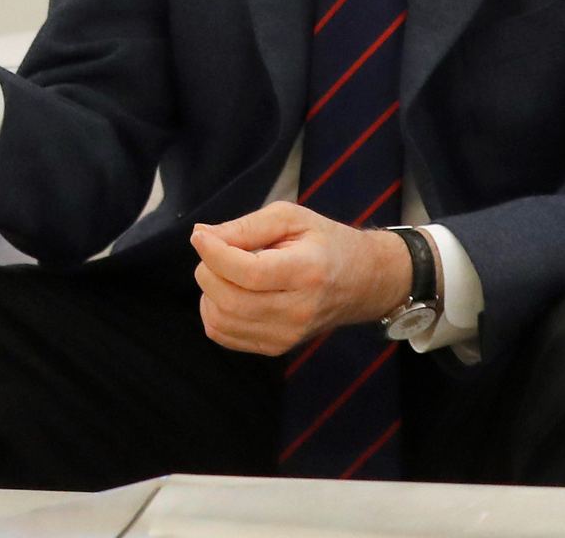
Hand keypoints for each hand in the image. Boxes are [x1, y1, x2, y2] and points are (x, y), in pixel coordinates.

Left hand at [190, 202, 409, 354]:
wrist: (364, 282)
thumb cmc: (325, 243)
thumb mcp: (291, 218)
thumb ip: (245, 226)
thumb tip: (201, 236)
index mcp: (307, 272)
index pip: (248, 273)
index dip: (214, 253)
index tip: (200, 237)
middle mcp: (299, 311)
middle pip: (229, 300)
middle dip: (207, 270)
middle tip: (216, 250)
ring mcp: (288, 335)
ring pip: (221, 320)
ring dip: (208, 291)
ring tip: (225, 271)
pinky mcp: (276, 347)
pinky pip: (223, 335)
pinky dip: (213, 311)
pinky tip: (229, 292)